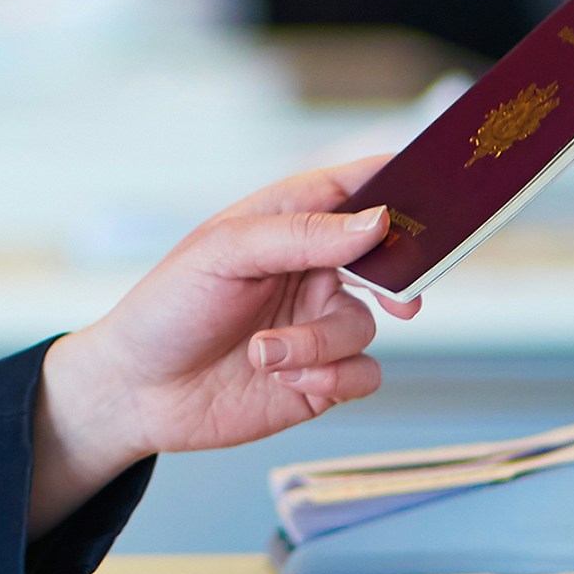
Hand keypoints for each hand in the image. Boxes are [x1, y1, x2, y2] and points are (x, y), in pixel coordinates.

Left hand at [28, 153, 412, 531]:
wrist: (137, 391)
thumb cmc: (167, 308)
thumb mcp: (224, 253)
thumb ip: (302, 233)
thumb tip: (377, 221)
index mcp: (287, 222)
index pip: (355, 187)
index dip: (398, 183)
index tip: (436, 189)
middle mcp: (310, 269)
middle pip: (384, 259)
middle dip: (397, 277)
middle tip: (401, 298)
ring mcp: (317, 322)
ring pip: (366, 325)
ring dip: (319, 343)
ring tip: (267, 353)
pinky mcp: (321, 376)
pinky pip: (364, 373)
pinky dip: (329, 377)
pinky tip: (282, 377)